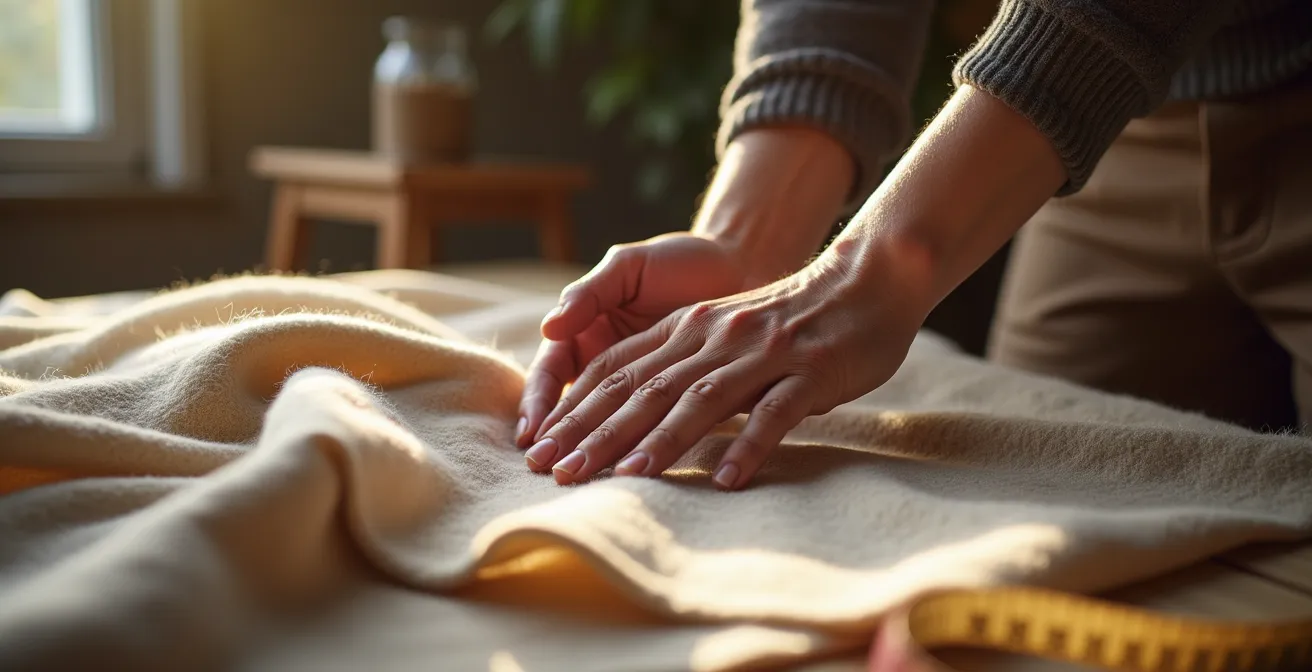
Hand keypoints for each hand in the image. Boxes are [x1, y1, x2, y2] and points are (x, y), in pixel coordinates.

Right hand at [516, 232, 747, 448]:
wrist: (741, 266)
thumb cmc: (680, 260)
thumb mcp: (630, 266)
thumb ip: (591, 292)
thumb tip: (550, 327)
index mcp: (585, 331)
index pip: (550, 373)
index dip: (539, 401)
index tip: (534, 431)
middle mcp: (606, 362)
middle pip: (571, 406)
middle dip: (559, 437)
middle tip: (544, 467)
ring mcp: (641, 384)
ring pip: (609, 423)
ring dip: (592, 449)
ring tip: (578, 475)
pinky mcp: (678, 399)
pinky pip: (653, 429)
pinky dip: (639, 448)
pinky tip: (632, 470)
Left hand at [523, 240, 926, 489]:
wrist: (868, 279)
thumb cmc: (794, 315)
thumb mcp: (725, 328)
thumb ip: (682, 359)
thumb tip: (633, 408)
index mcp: (690, 327)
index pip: (617, 370)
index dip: (574, 408)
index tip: (538, 448)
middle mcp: (716, 338)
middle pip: (644, 388)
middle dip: (595, 431)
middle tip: (555, 471)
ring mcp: (763, 354)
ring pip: (699, 398)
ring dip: (657, 439)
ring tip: (620, 477)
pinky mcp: (810, 371)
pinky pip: (775, 412)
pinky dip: (747, 443)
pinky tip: (723, 478)